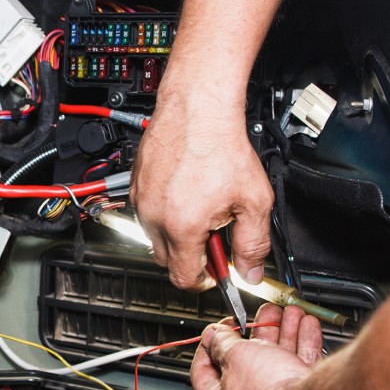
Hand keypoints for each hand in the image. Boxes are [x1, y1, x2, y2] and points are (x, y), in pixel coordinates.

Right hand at [130, 103, 272, 289]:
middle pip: (167, 260)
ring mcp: (142, 200)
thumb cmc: (221, 146)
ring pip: (155, 236)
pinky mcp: (136, 185)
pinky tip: (186, 192)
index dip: (204, 279)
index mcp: (182, 227)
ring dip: (176, 233)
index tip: (215, 271)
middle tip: (214, 233)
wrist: (198, 110)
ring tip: (201, 206)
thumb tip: (252, 272)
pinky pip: (147, 213)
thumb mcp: (254, 201)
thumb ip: (254, 244)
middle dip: (191, 255)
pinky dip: (165, 212)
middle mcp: (154, 217)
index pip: (184, 277)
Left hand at [190, 304, 321, 389]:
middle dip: (258, 333)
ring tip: (290, 313)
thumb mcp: (235, 356)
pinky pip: (300, 367)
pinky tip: (307, 325)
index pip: (205, 373)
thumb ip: (222, 343)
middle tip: (262, 316)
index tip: (217, 331)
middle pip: (248, 364)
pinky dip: (304, 344)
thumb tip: (213, 336)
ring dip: (284, 332)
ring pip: (278, 362)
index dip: (209, 346)